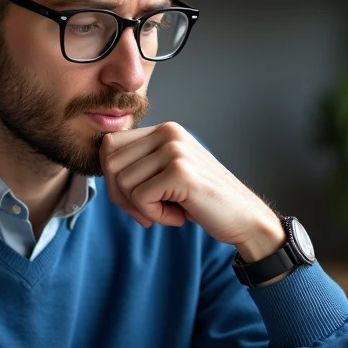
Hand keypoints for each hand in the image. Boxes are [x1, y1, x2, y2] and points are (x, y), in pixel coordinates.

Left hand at [100, 123, 284, 261]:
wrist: (244, 218)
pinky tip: (180, 216)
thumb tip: (102, 168)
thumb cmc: (203, 201)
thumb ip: (139, 166)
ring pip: (122, 183)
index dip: (113, 180)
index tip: (136, 201)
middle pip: (110, 164)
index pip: (110, 146)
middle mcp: (169, 132)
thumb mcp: (167, 175)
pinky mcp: (180, 172)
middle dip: (122, 197)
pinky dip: (156, 216)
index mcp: (165, 130)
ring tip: (171, 210)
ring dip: (142, 208)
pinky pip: (140, 199)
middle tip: (148, 213)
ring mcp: (175, 150)